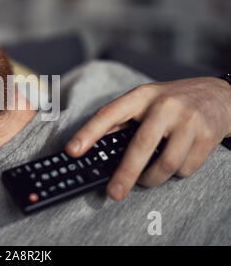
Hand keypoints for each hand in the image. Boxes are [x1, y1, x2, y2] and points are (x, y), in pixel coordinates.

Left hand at [65, 77, 230, 200]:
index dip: (88, 134)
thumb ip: (121, 120)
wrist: (218, 95)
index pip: (109, 114)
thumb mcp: (144, 101)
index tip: (72, 151)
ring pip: (166, 165)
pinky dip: (176, 174)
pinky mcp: (207, 136)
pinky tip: (174, 162)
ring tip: (146, 179)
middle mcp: (164, 106)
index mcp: (141, 96)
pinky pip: (185, 169)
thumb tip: (93, 146)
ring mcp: (188, 120)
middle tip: (113, 193)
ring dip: (152, 179)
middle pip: (140, 146)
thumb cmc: (172, 101)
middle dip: (124, 174)